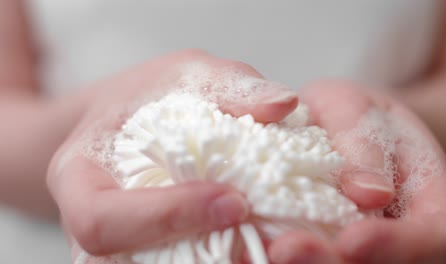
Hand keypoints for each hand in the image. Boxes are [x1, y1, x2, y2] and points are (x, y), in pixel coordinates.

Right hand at [46, 50, 298, 261]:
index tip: (232, 200)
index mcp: (77, 176)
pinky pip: (182, 263)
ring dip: (215, 261)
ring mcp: (120, 244)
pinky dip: (219, 258)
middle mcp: (91, 223)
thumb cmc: (152, 96)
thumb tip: (281, 104)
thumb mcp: (187, 74)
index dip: (166, 217)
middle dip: (200, 253)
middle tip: (263, 230)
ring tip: (262, 236)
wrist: (137, 118)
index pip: (101, 220)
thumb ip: (229, 85)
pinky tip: (252, 237)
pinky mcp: (150, 251)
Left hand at [268, 81, 445, 263]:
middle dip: (334, 263)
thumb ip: (364, 145)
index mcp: (430, 199)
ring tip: (265, 250)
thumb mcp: (358, 110)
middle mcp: (403, 234)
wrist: (340, 129)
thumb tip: (370, 194)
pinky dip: (283, 255)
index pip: (438, 235)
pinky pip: (315, 256)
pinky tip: (254, 245)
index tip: (353, 238)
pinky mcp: (330, 247)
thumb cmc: (354, 115)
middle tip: (288, 250)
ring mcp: (367, 247)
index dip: (400, 245)